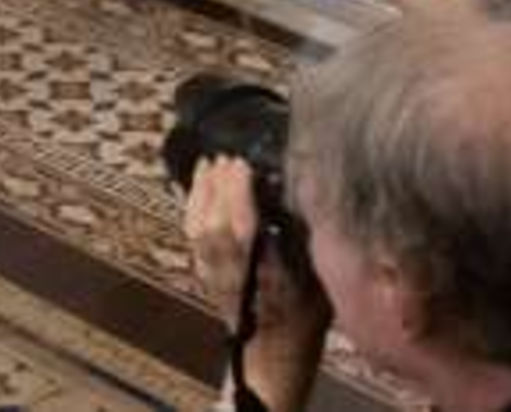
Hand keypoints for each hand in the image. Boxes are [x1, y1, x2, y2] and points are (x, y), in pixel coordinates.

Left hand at [184, 158, 330, 409]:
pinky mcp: (203, 272)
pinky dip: (192, 206)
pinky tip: (198, 186)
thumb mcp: (319, 281)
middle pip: (214, 224)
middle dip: (219, 187)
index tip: (244, 164)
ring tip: (210, 163)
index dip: (238, 194)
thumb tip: (301, 197)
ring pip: (198, 228)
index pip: (243, 229)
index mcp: (264, 276)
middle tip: (228, 157)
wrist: (274, 354)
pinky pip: (191, 234)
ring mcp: (213, 273)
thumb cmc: (303, 317)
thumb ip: (306, 243)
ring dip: (202, 192)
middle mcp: (232, 273)